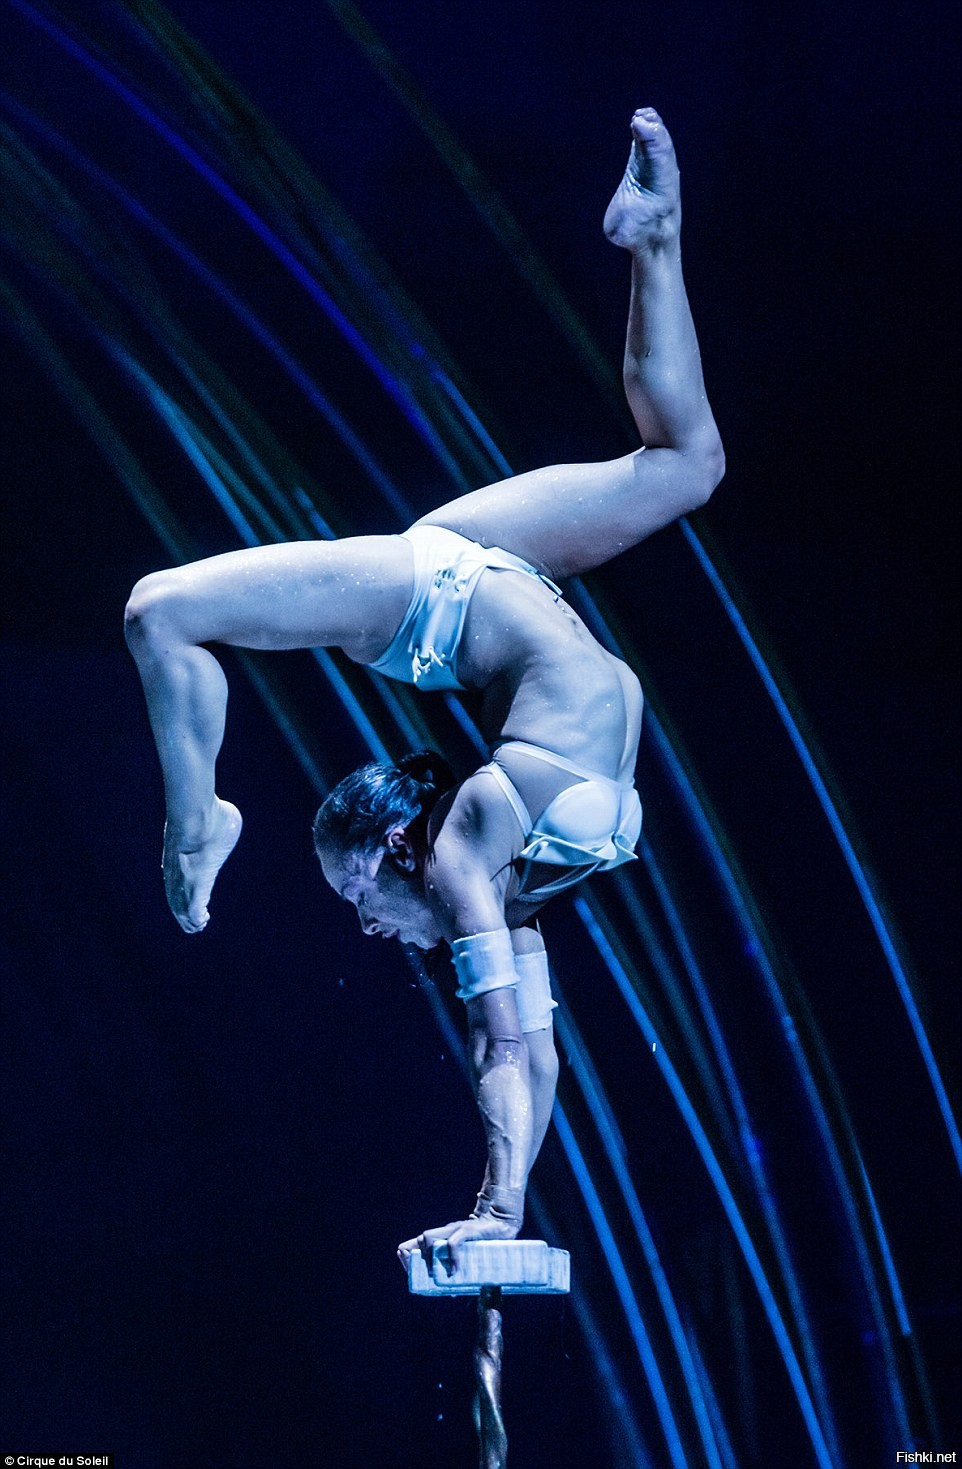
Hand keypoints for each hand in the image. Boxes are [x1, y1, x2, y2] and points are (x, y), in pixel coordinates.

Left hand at [397, 1211, 519, 1273]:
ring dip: (430, 1257)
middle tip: (423, 1275)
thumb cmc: (488, 1241)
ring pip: (430, 1237)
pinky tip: (455, 1271)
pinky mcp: (468, 1230)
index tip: (404, 1260)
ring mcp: (456, 1229)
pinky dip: (451, 1258)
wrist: (504, 1221)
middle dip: (416, 1257)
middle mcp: (447, 1231)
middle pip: (422, 1238)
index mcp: (445, 1236)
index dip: (409, 1251)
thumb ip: (462, 1272)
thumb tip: (455, 1296)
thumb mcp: (471, 1255)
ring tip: (439, 1273)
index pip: (419, 1241)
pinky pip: (453, 1242)